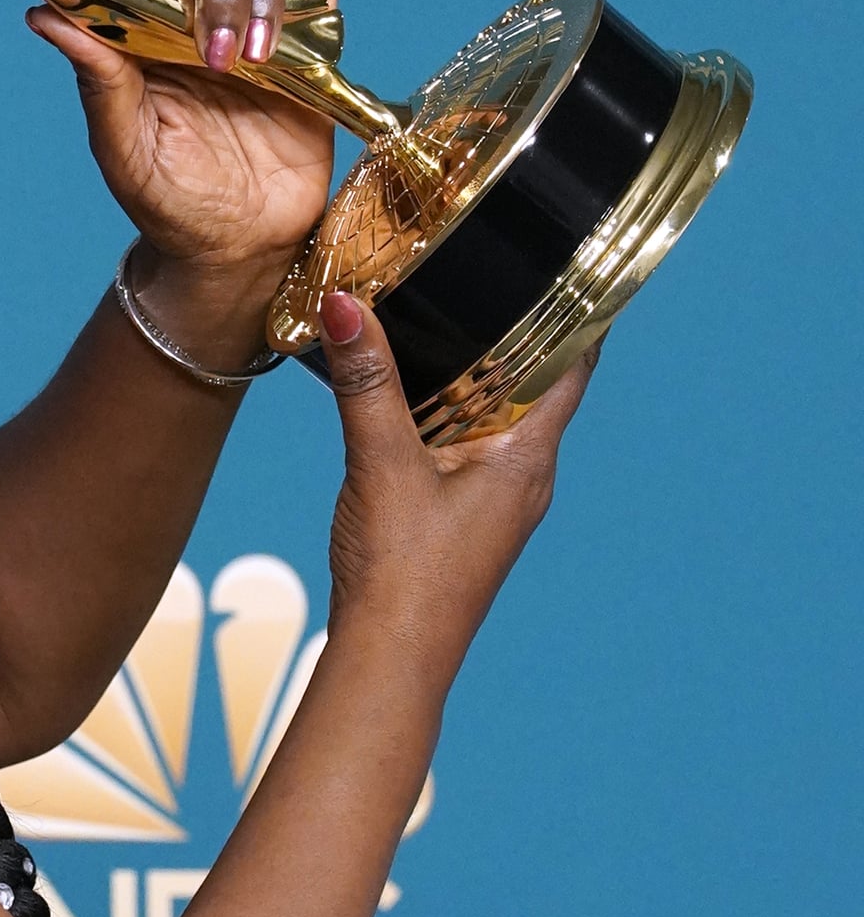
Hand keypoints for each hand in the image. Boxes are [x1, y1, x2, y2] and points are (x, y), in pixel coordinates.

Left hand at [25, 0, 344, 330]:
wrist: (238, 245)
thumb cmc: (170, 201)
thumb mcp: (124, 150)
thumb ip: (97, 82)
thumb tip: (42, 16)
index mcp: (135, 29)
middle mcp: (189, 9)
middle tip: (222, 60)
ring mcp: (252, 14)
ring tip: (260, 62)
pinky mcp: (308, 33)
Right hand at [318, 294, 596, 675]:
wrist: (390, 660)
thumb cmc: (404, 574)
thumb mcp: (381, 463)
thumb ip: (365, 381)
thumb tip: (344, 304)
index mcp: (529, 457)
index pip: (573, 362)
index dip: (573, 307)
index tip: (558, 257)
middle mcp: (525, 476)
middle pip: (532, 383)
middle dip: (506, 329)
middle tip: (475, 269)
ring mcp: (497, 501)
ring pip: (494, 417)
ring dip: (471, 373)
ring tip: (434, 318)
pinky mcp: (465, 519)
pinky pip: (466, 447)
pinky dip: (445, 413)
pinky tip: (406, 399)